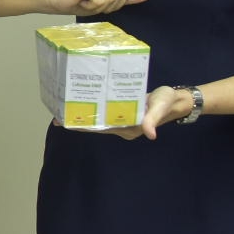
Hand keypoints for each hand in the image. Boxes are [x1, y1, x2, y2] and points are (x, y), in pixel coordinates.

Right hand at [42, 0, 149, 15]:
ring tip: (85, 0)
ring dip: (97, 6)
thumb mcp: (107, 1)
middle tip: (90, 1)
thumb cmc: (80, 1)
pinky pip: (100, 0)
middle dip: (105, 5)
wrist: (57, 2)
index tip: (96, 0)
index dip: (113, 3)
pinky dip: (91, 5)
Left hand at [65, 85, 192, 140]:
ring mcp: (123, 121)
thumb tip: (150, 134)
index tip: (64, 123)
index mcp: (128, 128)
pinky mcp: (125, 113)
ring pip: (99, 120)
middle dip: (77, 121)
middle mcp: (123, 127)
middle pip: (96, 126)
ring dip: (83, 115)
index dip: (82, 127)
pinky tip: (84, 102)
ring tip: (64, 108)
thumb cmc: (168, 102)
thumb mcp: (160, 107)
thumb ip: (153, 119)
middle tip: (57, 114)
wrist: (177, 100)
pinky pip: (105, 113)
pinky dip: (93, 109)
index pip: (100, 129)